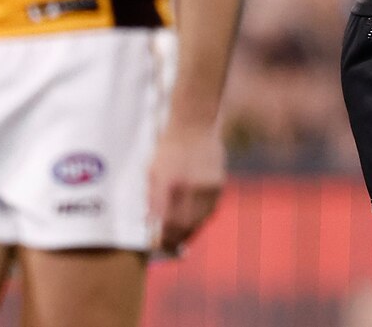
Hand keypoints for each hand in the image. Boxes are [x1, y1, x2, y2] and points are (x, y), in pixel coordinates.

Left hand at [148, 119, 225, 255]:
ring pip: (199, 221)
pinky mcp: (219, 184)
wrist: (194, 125)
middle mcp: (190, 188)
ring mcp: (207, 186)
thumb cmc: (168, 149)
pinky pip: (210, 209)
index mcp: (169, 185)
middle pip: (184, 226)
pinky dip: (200, 218)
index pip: (167, 223)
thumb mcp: (152, 173)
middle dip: (175, 239)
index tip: (156, 245)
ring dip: (189, 231)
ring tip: (179, 236)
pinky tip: (192, 219)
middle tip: (167, 246)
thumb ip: (152, 201)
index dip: (162, 239)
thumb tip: (152, 225)